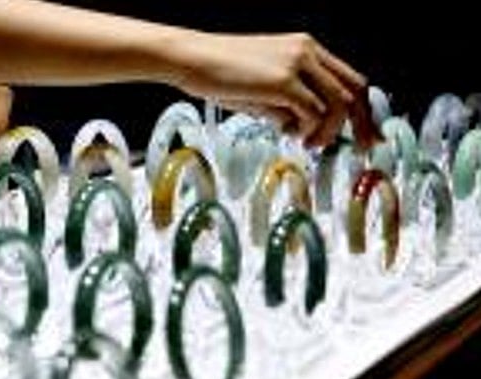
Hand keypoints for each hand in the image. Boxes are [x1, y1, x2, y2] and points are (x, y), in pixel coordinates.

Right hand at [169, 32, 369, 146]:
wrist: (193, 58)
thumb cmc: (220, 73)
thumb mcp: (262, 85)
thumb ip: (288, 100)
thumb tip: (302, 127)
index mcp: (304, 48)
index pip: (349, 78)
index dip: (363, 109)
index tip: (366, 133)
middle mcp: (306, 51)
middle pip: (354, 89)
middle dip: (363, 123)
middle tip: (364, 147)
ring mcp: (296, 64)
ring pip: (336, 104)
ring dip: (327, 131)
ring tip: (309, 143)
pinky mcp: (283, 81)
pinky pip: (312, 112)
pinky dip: (307, 130)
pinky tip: (292, 135)